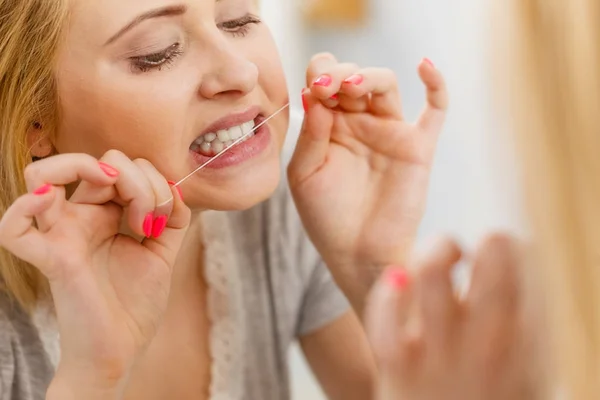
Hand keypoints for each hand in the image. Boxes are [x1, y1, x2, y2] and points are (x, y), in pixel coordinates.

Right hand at [0, 151, 189, 395]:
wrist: (121, 348)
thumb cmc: (136, 303)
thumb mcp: (163, 253)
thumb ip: (173, 219)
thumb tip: (176, 187)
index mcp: (105, 214)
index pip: (121, 167)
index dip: (152, 181)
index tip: (162, 220)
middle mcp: (80, 219)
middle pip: (93, 162)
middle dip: (137, 179)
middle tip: (147, 219)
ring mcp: (61, 236)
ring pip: (41, 175)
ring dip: (84, 168)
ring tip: (116, 194)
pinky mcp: (53, 260)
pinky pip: (13, 229)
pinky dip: (24, 207)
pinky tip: (48, 200)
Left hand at [288, 53, 447, 304]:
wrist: (358, 254)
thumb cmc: (327, 217)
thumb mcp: (305, 175)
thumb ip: (310, 135)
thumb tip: (315, 93)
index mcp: (328, 127)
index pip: (325, 82)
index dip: (319, 75)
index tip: (314, 89)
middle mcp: (358, 124)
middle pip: (354, 76)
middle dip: (339, 74)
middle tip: (327, 87)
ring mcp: (388, 133)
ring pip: (385, 84)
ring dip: (368, 76)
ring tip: (351, 86)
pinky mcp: (417, 147)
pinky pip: (435, 109)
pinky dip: (436, 84)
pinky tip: (425, 65)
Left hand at [365, 234, 542, 399]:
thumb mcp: (531, 378)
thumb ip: (528, 331)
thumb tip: (524, 278)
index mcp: (529, 347)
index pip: (536, 273)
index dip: (525, 251)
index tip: (515, 253)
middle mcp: (489, 344)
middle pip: (495, 260)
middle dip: (494, 241)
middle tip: (487, 246)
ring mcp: (439, 354)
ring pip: (431, 274)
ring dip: (437, 250)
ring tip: (444, 256)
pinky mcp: (397, 366)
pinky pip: (385, 314)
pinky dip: (388, 290)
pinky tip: (397, 281)